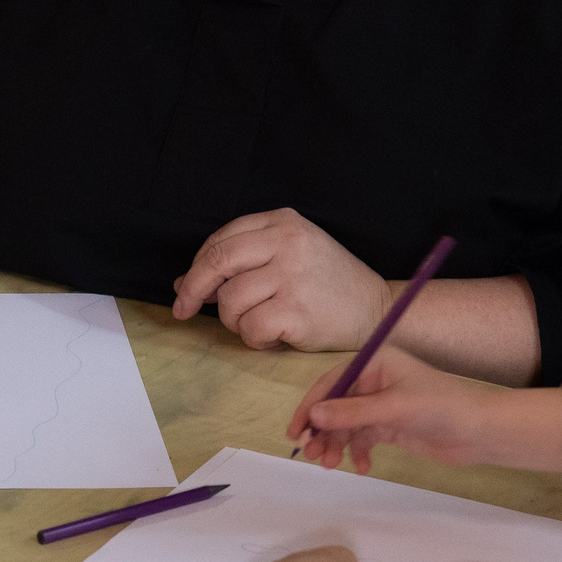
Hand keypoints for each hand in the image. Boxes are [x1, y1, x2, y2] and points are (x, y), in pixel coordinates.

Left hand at [172, 210, 393, 350]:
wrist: (377, 310)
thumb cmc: (327, 285)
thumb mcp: (290, 255)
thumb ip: (243, 261)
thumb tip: (186, 282)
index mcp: (284, 222)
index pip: (222, 239)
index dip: (197, 266)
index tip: (185, 287)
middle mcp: (288, 242)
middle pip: (217, 262)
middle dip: (193, 289)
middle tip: (184, 309)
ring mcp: (292, 276)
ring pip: (230, 300)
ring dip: (234, 320)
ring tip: (259, 323)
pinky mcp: (296, 310)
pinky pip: (250, 328)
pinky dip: (254, 339)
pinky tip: (274, 336)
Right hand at [288, 342, 561, 474]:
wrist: (480, 432)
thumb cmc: (441, 407)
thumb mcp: (395, 408)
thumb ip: (353, 413)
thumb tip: (313, 417)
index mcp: (375, 362)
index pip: (332, 382)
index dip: (311, 406)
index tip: (296, 431)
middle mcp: (374, 380)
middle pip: (335, 405)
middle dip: (322, 431)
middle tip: (313, 456)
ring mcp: (381, 404)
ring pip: (346, 425)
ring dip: (337, 445)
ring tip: (332, 466)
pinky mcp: (390, 426)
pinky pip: (363, 439)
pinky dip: (358, 453)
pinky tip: (362, 467)